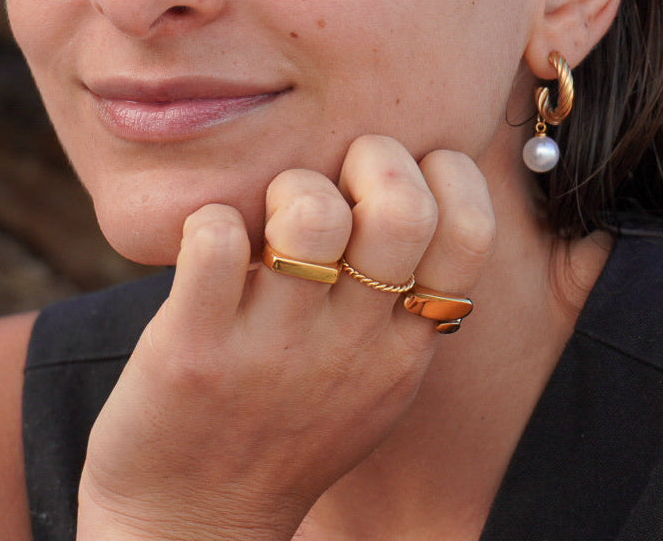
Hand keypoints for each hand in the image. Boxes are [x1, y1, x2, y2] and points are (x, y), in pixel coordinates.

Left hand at [76, 135, 494, 540]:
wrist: (192, 527)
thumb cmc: (287, 434)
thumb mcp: (376, 385)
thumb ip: (401, 306)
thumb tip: (419, 193)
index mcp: (403, 349)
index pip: (471, 233)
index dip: (451, 176)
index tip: (410, 174)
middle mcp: (352, 347)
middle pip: (402, 208)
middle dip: (374, 158)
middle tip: (339, 176)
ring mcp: (274, 350)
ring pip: (313, 213)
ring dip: (291, 187)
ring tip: (272, 216)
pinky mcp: (194, 349)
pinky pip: (216, 239)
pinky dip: (212, 219)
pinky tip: (211, 239)